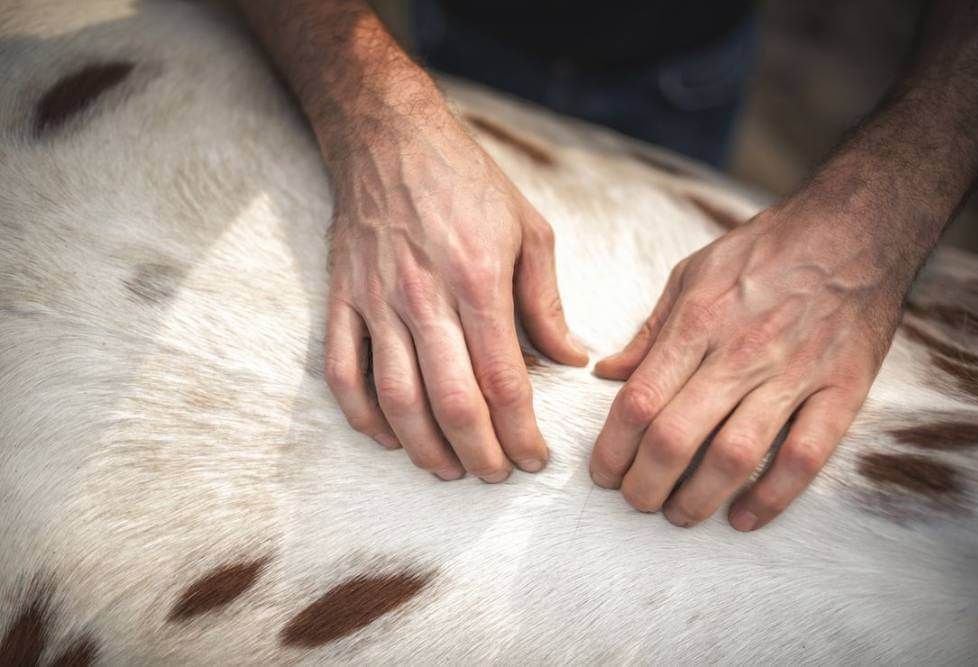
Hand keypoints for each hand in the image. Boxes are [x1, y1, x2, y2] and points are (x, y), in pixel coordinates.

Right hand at [324, 109, 586, 481]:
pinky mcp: (342, 300)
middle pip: (450, 401)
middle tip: (496, 475)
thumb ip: (547, 303)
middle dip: (478, 453)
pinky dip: (361, 416)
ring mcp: (376, 302)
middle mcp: (423, 298)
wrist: (390, 139)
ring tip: (449, 470)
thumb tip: (573, 359)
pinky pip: (343, 373)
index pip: (503, 380)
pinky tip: (388, 439)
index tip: (535, 459)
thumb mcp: (528, 231)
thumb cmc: (467, 183)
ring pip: (395, 398)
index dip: (521, 431)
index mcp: (478, 281)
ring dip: (424, 447)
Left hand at [589, 192, 910, 529]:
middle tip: (633, 500)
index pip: (639, 401)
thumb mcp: (692, 273)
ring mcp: (794, 374)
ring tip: (678, 514)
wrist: (855, 228)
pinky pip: (804, 457)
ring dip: (698, 498)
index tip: (603, 471)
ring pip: (734, 456)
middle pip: (675, 437)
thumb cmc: (765, 250)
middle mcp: (741, 352)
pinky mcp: (841, 390)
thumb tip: (606, 372)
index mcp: (698, 322)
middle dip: (644, 483)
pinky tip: (744, 517)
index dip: (611, 448)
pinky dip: (773, 497)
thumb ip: (650, 331)